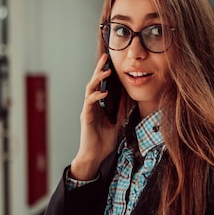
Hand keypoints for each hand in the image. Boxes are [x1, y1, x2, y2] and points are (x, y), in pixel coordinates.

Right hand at [71, 54, 120, 179]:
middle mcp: (91, 105)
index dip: (104, 72)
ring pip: (89, 89)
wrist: (95, 156)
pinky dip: (96, 96)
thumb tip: (127, 95)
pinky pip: (89, 103)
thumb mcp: (117, 122)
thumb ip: (121, 109)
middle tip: (105, 58)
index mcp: (98, 105)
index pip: (100, 84)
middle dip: (99, 69)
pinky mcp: (85, 118)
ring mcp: (87, 110)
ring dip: (97, 79)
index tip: (110, 61)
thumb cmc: (104, 141)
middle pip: (93, 82)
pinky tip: (103, 93)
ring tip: (106, 72)